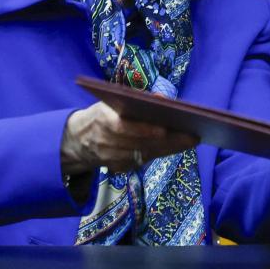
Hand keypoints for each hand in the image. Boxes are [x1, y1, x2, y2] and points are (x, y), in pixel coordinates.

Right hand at [61, 102, 198, 175]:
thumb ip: (135, 99)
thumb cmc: (102, 115)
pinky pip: (143, 162)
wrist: (77, 140)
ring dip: (169, 149)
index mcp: (102, 121)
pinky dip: (161, 154)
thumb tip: (162, 99)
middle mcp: (106, 143)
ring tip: (190, 140)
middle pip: (140, 144)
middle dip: (168, 141)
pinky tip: (177, 147)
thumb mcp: (111, 102)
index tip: (166, 128)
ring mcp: (112, 159)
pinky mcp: (119, 169)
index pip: (124, 128)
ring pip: (145, 155)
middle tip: (192, 136)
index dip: (144, 130)